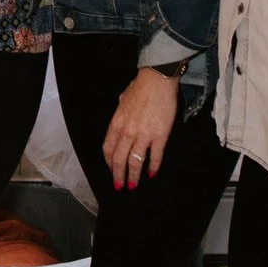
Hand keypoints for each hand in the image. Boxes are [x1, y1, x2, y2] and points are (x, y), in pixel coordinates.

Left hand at [102, 68, 178, 190]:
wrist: (157, 80)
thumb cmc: (140, 87)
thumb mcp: (122, 100)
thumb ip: (120, 114)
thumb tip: (121, 121)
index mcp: (116, 124)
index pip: (108, 149)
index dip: (108, 162)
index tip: (110, 170)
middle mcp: (127, 132)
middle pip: (119, 160)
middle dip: (118, 176)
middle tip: (120, 186)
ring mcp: (143, 135)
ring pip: (135, 162)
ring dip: (134, 176)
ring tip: (133, 185)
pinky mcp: (160, 136)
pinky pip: (155, 156)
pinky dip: (153, 167)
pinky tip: (152, 173)